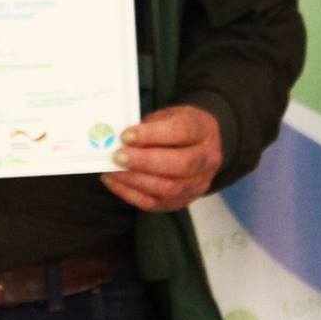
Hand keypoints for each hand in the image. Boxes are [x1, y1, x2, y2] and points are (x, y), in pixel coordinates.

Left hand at [101, 105, 223, 212]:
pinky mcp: (181, 201)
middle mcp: (208, 160)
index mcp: (204, 131)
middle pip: (180, 165)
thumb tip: (120, 139)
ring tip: (112, 170)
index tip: (126, 135)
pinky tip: (113, 181)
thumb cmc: (177, 126)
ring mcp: (198, 184)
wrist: (198, 145)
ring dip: (136, 180)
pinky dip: (130, 194)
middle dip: (145, 162)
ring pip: (169, 189)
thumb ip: (149, 126)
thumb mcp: (168, 116)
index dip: (153, 135)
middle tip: (117, 156)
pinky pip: (155, 203)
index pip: (183, 132)